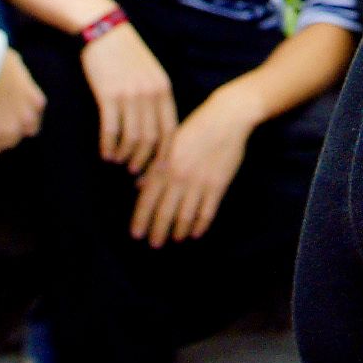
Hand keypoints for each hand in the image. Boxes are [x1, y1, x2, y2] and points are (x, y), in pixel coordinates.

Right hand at [0, 49, 45, 161]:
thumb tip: (11, 74)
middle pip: (17, 135)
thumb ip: (17, 78)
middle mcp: (26, 120)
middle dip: (5, 129)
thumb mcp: (14, 64)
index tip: (4, 112)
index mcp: (35, 102)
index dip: (16, 118)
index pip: (32, 122)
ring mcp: (7, 131)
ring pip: (2, 144)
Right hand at [80, 19, 176, 174]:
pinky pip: (111, 129)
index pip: (170, 130)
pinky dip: (109, 145)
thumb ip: (156, 96)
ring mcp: (130, 94)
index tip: (158, 168)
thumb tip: (156, 127)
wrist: (103, 29)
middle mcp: (150, 94)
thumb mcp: (150, 71)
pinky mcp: (109, 94)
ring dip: (125, 155)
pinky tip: (105, 152)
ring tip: (117, 162)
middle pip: (151, 138)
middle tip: (135, 171)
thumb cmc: (126, 52)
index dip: (165, 153)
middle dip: (144, 159)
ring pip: (132, 137)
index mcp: (163, 89)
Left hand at [129, 87, 258, 247]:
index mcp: (164, 164)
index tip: (136, 234)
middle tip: (154, 244)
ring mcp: (199, 182)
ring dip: (179, 230)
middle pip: (165, 211)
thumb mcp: (170, 142)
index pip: (147, 199)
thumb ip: (155, 165)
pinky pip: (207, 211)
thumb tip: (139, 186)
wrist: (226, 118)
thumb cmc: (196, 127)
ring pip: (186, 215)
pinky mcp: (218, 184)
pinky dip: (201, 224)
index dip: (141, 218)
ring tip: (175, 239)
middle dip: (158, 231)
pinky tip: (196, 232)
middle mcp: (179, 176)